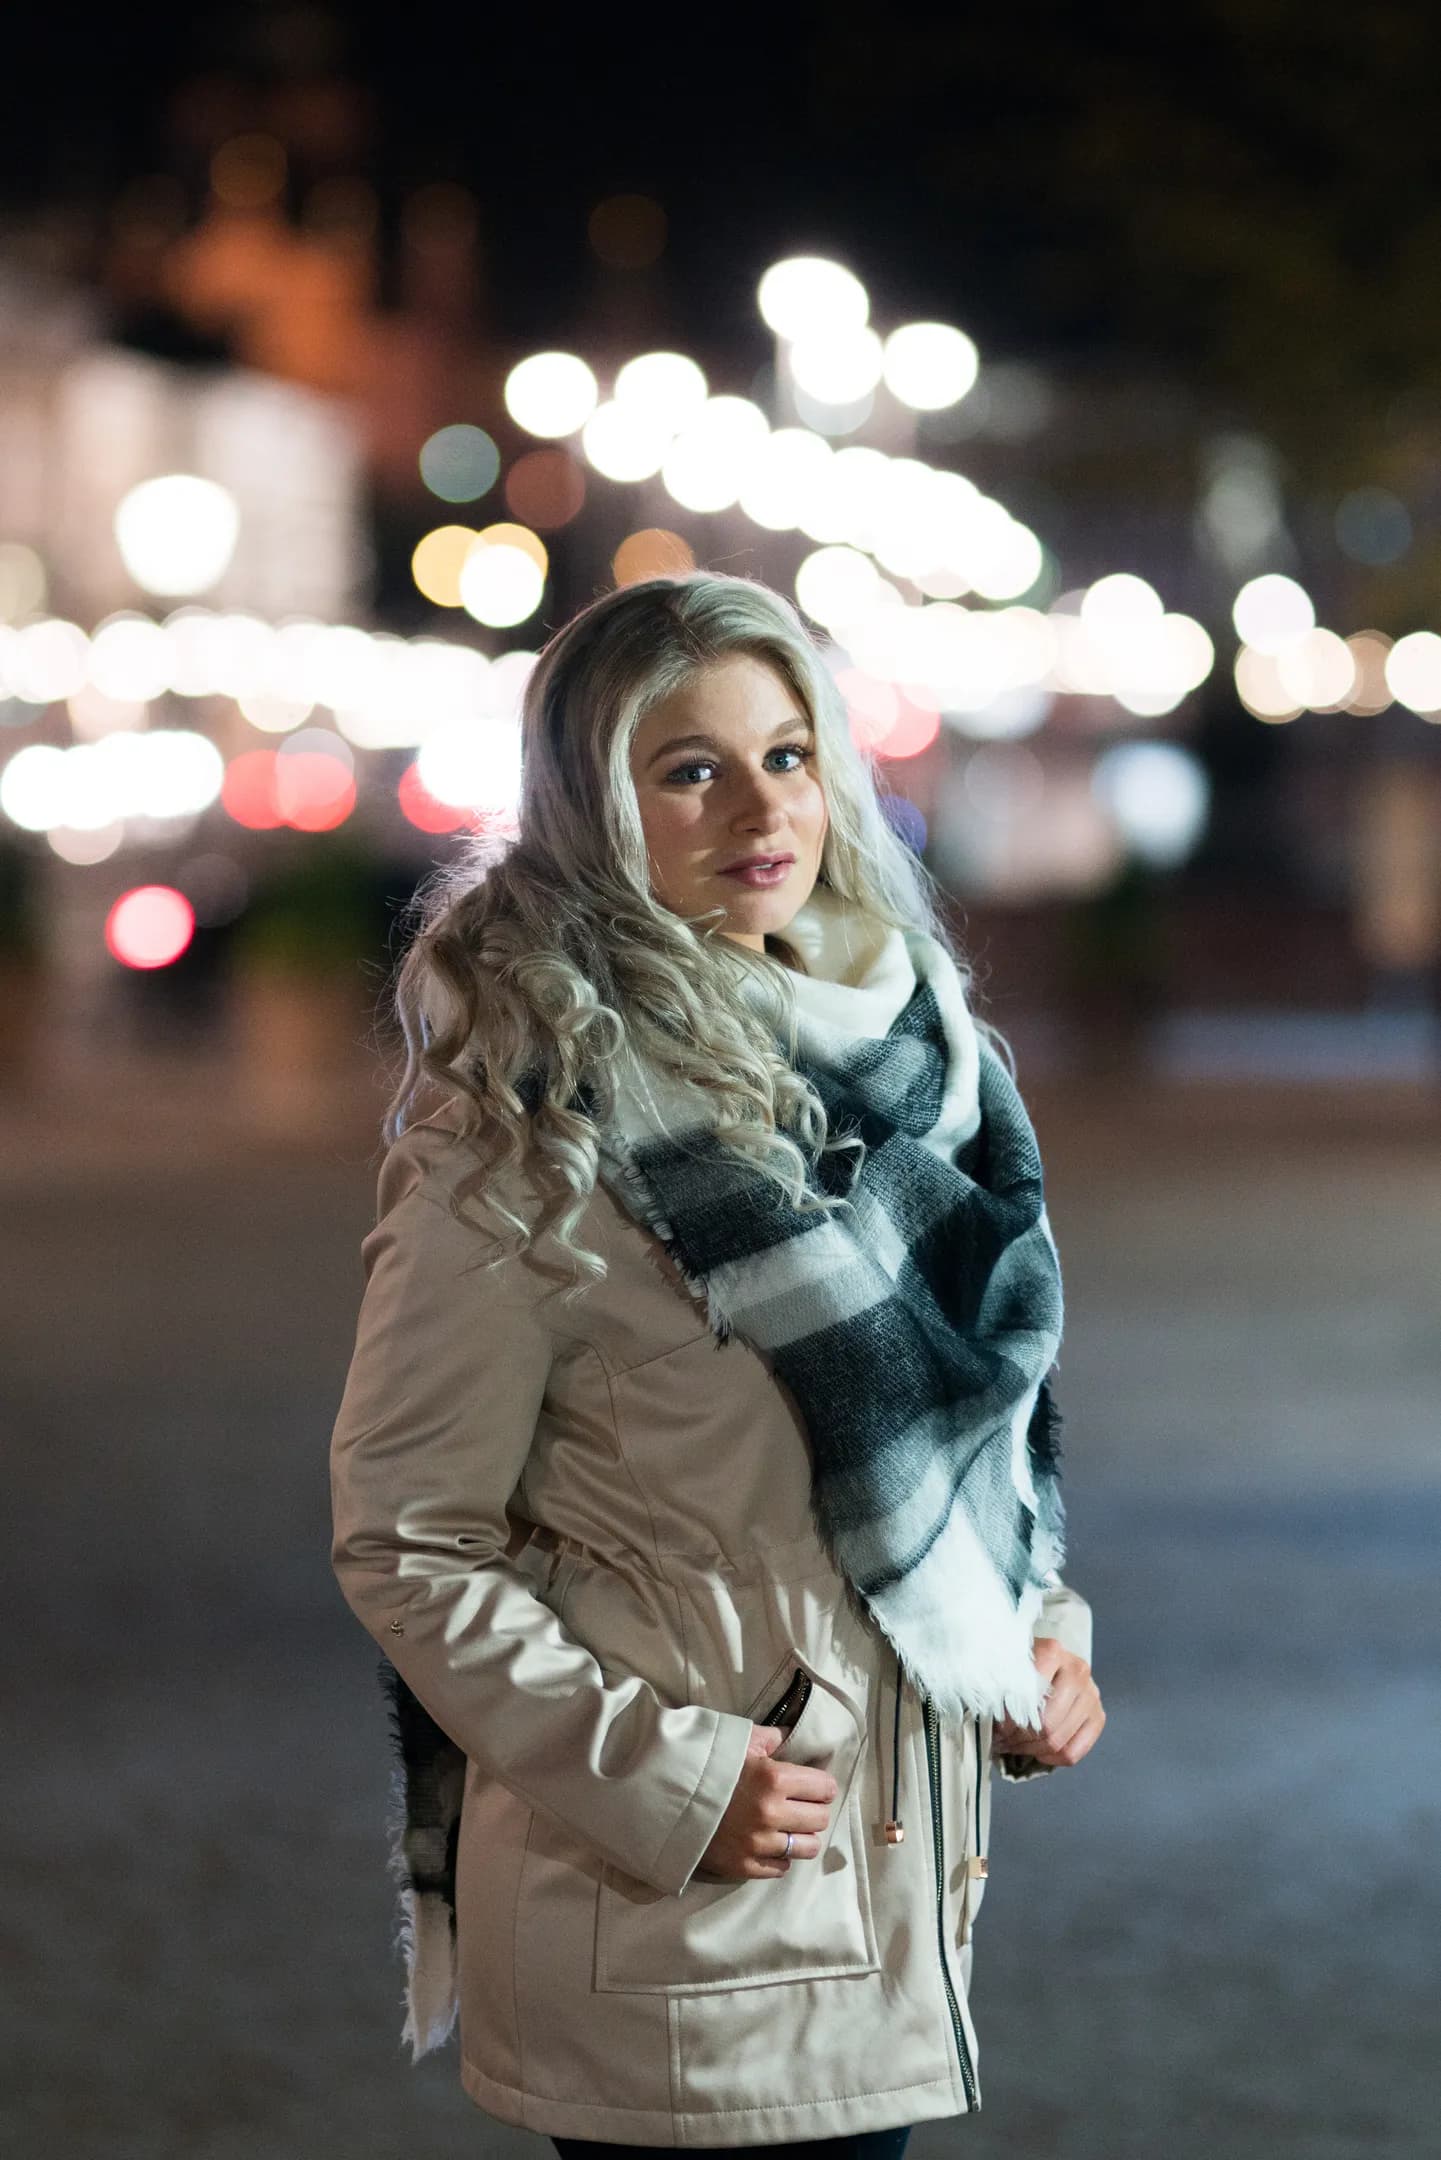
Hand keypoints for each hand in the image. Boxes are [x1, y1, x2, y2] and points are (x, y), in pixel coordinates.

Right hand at [696, 1724, 838, 1880]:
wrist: (666, 1796)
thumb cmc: (706, 1763)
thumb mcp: (739, 1740)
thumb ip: (771, 1736)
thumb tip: (792, 1733)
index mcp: (773, 1779)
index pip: (824, 1787)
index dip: (821, 1784)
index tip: (814, 1784)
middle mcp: (771, 1814)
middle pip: (820, 1819)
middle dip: (814, 1809)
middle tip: (801, 1804)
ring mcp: (758, 1844)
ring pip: (808, 1847)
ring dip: (802, 1835)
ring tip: (789, 1826)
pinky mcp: (744, 1866)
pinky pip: (782, 1867)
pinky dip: (779, 1855)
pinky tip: (769, 1842)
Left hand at [991, 1637, 1104, 1768]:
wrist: (1046, 1661)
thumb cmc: (1021, 1666)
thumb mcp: (1006, 1666)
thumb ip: (998, 1685)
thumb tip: (992, 1716)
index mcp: (1052, 1651)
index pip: (1030, 1695)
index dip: (1010, 1718)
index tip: (997, 1725)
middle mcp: (1077, 1670)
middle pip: (1047, 1723)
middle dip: (1020, 1738)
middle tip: (1004, 1740)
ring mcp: (1091, 1694)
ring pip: (1058, 1741)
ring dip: (1031, 1750)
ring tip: (1015, 1745)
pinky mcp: (1098, 1716)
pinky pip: (1073, 1752)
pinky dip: (1051, 1758)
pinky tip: (1038, 1750)